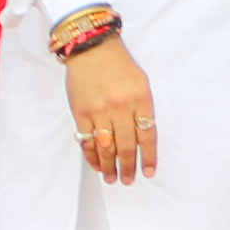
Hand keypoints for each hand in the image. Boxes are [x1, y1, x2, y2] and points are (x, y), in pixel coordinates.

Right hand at [66, 36, 157, 184]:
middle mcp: (120, 107)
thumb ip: (143, 110)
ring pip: (106, 147)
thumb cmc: (120, 66)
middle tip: (129, 180)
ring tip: (112, 179)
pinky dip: (92, 155)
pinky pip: (86, 140)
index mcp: (141, 100)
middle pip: (126, 145)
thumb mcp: (142, 84)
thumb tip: (142, 139)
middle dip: (128, 167)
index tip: (149, 171)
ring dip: (109, 166)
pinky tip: (97, 164)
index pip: (148, 136)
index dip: (149, 157)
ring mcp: (99, 111)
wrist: (92, 49)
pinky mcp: (80, 112)